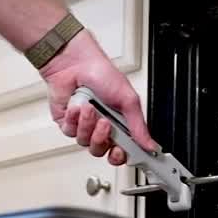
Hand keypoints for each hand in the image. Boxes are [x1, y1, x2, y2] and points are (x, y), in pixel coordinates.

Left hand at [41, 30, 156, 165]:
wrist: (75, 62)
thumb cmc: (101, 73)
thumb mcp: (128, 100)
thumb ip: (139, 126)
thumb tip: (150, 145)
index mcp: (119, 123)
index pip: (122, 150)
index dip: (121, 155)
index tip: (123, 152)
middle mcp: (102, 126)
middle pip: (102, 150)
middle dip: (102, 139)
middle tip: (105, 124)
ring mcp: (84, 125)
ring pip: (85, 142)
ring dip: (87, 124)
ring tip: (89, 108)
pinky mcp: (67, 122)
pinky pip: (70, 132)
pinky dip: (73, 119)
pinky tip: (77, 106)